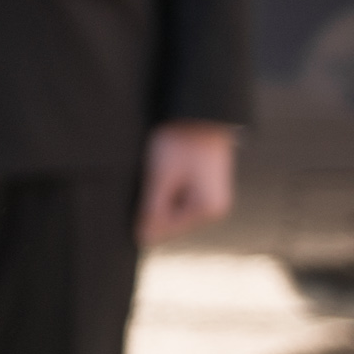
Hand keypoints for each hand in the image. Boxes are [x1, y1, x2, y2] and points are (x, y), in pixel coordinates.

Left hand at [138, 120, 238, 241]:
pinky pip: (179, 196)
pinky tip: (164, 171)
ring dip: (159, 195)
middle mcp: (215, 209)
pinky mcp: (204, 186)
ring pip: (173, 207)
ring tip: (158, 172)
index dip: (144, 217)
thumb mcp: (161, 177)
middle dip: (154, 204)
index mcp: (208, 210)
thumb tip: (143, 239)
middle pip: (171, 219)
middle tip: (150, 178)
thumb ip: (152, 210)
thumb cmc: (180, 143)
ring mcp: (211, 197)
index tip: (138, 194)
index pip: (166, 229)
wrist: (199, 113)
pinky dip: (167, 187)